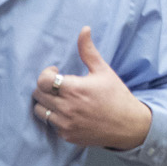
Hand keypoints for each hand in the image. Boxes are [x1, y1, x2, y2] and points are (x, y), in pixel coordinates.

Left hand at [33, 27, 152, 150]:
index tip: (56, 72)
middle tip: (57, 86)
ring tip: (60, 99)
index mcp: (74, 89)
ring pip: (40, 111)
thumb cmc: (116, 96)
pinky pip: (51, 125)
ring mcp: (66, 124)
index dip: (46, 74)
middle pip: (37, 95)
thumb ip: (88, 51)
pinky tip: (68, 113)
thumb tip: (84, 29)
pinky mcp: (67, 136)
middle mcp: (67, 108)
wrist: (129, 125)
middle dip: (45, 87)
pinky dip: (56, 118)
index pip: (42, 81)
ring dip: (46, 103)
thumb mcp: (103, 71)